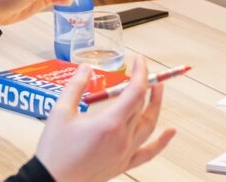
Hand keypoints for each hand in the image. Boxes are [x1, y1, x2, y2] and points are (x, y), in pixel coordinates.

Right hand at [35, 56, 175, 181]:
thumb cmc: (54, 152)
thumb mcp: (60, 113)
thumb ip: (75, 87)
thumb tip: (86, 68)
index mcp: (110, 123)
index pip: (136, 91)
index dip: (141, 72)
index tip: (139, 61)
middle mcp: (122, 138)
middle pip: (142, 106)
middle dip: (144, 85)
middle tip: (139, 73)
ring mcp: (125, 152)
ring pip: (149, 125)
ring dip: (156, 106)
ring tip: (158, 90)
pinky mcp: (123, 164)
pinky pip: (148, 153)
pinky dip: (162, 142)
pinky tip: (170, 132)